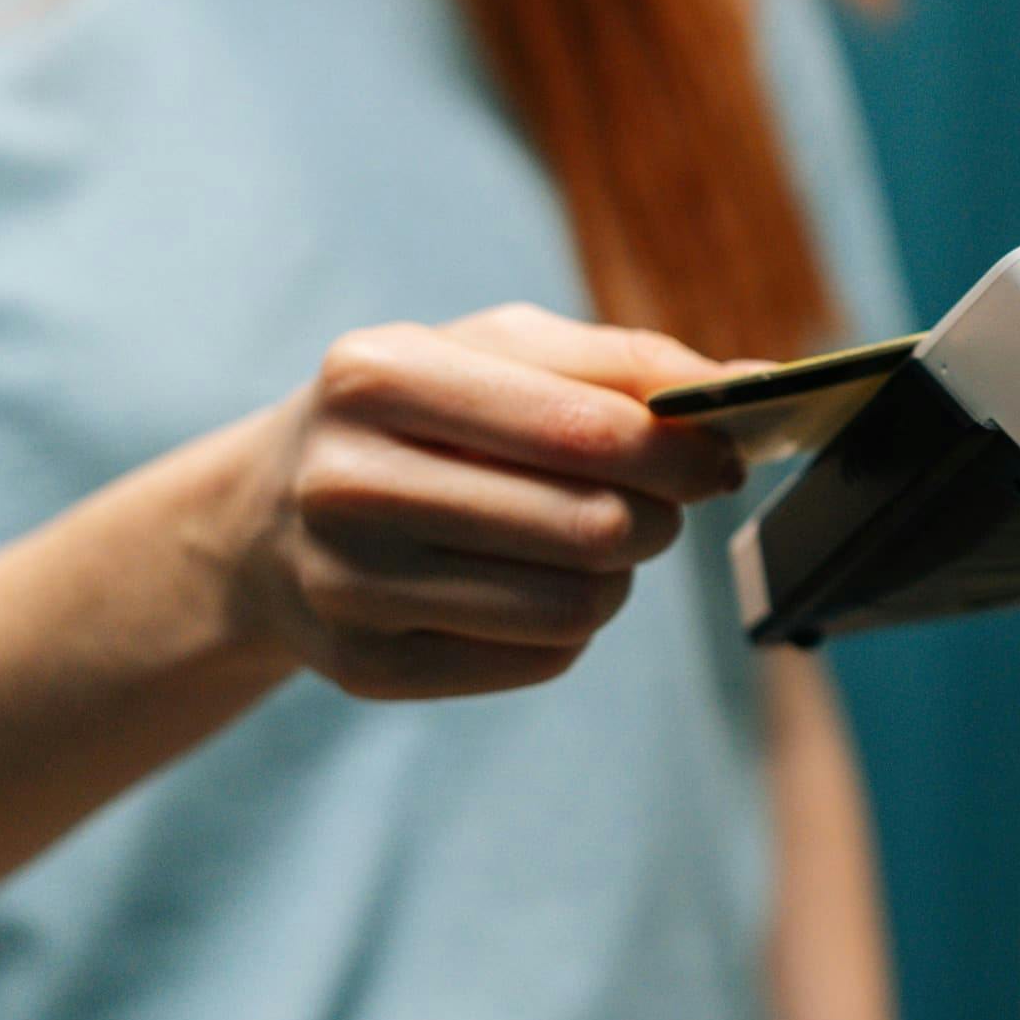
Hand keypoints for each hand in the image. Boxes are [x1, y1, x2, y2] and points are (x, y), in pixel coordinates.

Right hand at [224, 303, 746, 699]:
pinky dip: (570, 627)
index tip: (726, 455)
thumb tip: (756, 385)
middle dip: (661, 516)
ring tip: (593, 542)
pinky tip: (533, 586)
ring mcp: (347, 584)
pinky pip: (540, 660)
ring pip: (575, 605)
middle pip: (593, 526)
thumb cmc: (414, 414)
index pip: (587, 429)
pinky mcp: (365, 667)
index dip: (684, 450)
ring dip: (619, 576)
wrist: (263, 518)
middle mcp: (348, 479)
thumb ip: (625, 361)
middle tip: (660, 504)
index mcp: (380, 374)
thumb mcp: (495, 352)